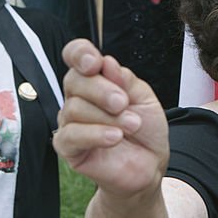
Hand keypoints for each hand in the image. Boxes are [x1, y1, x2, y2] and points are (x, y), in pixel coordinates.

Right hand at [53, 39, 169, 198]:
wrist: (150, 164)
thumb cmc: (145, 130)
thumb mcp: (144, 98)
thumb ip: (125, 79)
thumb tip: (107, 63)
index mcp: (95, 80)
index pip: (75, 56)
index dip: (80, 53)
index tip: (95, 63)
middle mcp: (78, 97)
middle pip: (74, 80)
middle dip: (101, 90)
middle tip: (123, 103)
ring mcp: (70, 122)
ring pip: (74, 108)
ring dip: (108, 117)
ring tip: (131, 125)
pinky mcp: (68, 147)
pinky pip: (72, 135)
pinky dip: (96, 134)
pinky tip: (115, 137)